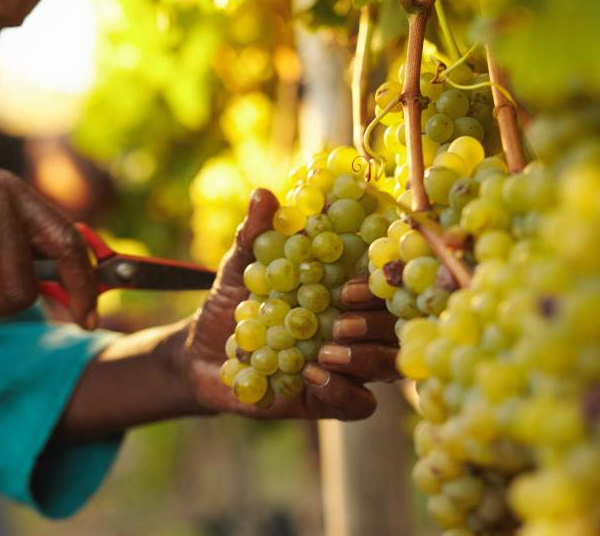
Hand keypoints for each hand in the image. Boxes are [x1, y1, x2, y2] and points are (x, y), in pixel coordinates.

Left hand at [178, 188, 399, 419]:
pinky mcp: (331, 399)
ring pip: (387, 366)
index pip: (385, 281)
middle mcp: (358, 325)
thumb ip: (255, 235)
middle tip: (341, 322)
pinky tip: (314, 378)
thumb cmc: (232, 302)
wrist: (201, 353)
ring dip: (364, 358)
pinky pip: (359, 404)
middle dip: (376, 323)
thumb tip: (263, 195)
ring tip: (327, 351)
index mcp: (346, 287)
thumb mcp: (240, 267)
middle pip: (398, 325)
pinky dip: (343, 392)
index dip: (380, 281)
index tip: (350, 284)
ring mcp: (349, 364)